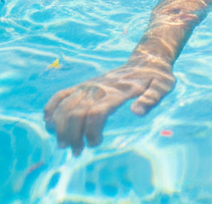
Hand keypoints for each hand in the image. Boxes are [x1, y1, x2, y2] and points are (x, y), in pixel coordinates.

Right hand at [43, 55, 174, 154]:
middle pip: (76, 113)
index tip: (95, 144)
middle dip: (72, 135)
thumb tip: (136, 113)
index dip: (90, 132)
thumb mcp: (163, 86)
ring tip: (63, 145)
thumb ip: (152, 99)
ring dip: (59, 128)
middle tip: (77, 151)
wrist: (147, 59)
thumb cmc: (157, 77)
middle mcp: (99, 88)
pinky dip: (51, 108)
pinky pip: (61, 95)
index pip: (96, 113)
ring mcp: (89, 86)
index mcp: (117, 92)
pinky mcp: (84, 85)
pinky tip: (49, 123)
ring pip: (64, 106)